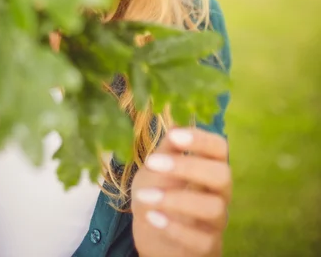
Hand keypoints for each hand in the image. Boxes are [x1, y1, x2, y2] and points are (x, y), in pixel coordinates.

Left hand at [131, 127, 230, 256]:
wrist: (150, 235)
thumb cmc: (157, 193)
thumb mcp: (155, 168)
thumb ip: (167, 149)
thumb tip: (175, 123)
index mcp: (209, 166)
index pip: (220, 148)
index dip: (201, 140)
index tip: (175, 136)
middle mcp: (219, 193)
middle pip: (223, 175)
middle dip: (188, 167)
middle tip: (152, 162)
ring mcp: (216, 222)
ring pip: (214, 208)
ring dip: (176, 200)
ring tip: (145, 196)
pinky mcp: (208, 247)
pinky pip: (203, 240)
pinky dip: (176, 228)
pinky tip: (153, 218)